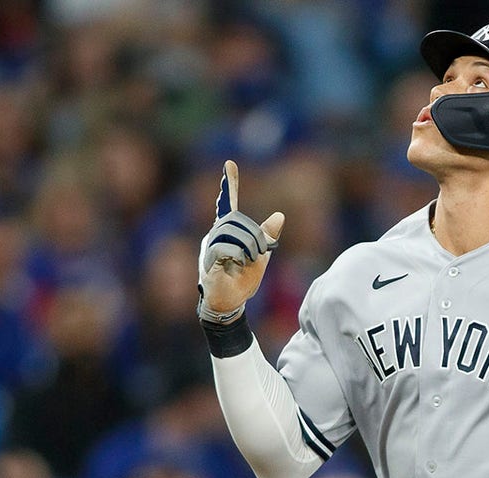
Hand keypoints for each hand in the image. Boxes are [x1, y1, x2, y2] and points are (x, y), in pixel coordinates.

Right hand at [197, 160, 285, 323]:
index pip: (228, 205)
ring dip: (248, 247)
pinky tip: (237, 266)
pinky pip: (226, 249)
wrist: (231, 302)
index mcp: (228, 232)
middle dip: (253, 234)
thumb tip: (280, 215)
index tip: (230, 164)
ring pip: (231, 232)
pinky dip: (239, 257)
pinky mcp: (208, 262)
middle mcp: (215, 235)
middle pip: (235, 219)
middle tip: (260, 252)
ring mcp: (209, 247)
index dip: (230, 185)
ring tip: (248, 261)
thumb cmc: (243, 278)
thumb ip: (267, 235)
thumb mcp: (262, 255)